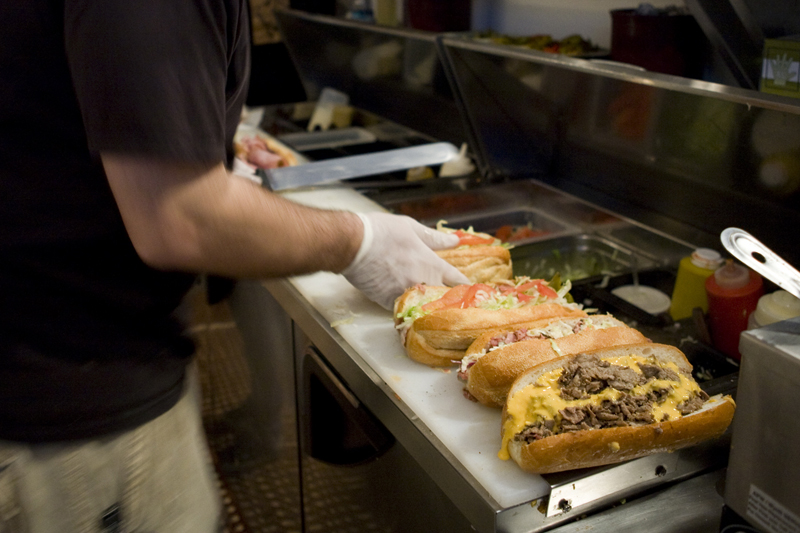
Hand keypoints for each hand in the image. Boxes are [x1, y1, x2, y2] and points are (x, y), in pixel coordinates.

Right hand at [341, 212, 469, 309]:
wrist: (354, 244)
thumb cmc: (383, 232)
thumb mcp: (411, 228)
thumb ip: (434, 238)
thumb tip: (455, 241)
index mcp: (432, 263)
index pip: (457, 280)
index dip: (465, 286)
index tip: (468, 290)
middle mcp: (423, 281)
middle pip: (444, 299)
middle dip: (449, 300)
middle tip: (453, 302)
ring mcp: (406, 294)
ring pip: (424, 307)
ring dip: (428, 307)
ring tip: (432, 308)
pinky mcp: (388, 302)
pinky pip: (403, 308)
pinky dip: (406, 307)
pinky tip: (407, 305)